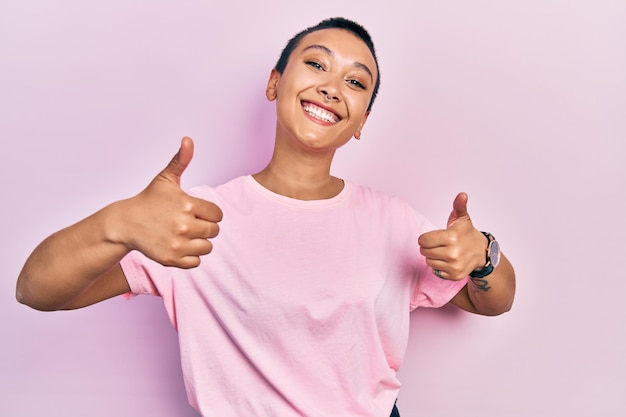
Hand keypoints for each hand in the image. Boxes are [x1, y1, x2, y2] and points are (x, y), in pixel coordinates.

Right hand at [117, 137, 222, 267]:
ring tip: (183, 234)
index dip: (208, 213)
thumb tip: (188, 139)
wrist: (125, 223)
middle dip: (204, 227)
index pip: (217, 215)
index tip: (194, 211)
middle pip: (214, 231)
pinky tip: (177, 245)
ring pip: (207, 247)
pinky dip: (190, 256)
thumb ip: (181, 160)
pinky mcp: (171, 259)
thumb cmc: (149, 200)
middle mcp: (184, 225)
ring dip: (199, 242)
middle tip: (186, 222)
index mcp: (188, 205)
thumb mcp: (166, 179)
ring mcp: (177, 244)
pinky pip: (196, 262)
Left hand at [418, 192, 485, 279]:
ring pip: (428, 262)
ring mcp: (454, 266)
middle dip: (428, 247)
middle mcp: (453, 253)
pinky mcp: (454, 275)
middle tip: (439, 244)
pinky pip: (435, 271)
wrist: (482, 252)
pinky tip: (447, 261)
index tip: (434, 236)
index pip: (423, 240)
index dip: (425, 238)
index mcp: (452, 237)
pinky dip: (439, 267)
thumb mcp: (462, 218)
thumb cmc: (467, 233)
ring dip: (433, 257)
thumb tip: (462, 195)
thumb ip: (459, 205)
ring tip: (443, 252)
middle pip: (424, 251)